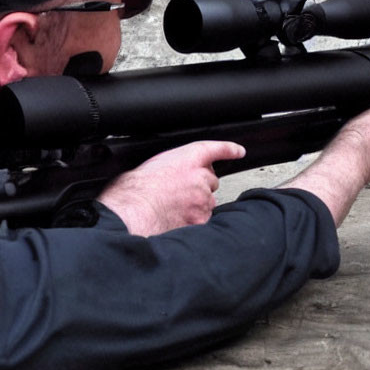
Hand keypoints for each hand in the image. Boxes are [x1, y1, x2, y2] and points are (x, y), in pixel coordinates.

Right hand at [98, 141, 244, 236]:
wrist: (130, 212)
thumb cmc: (134, 190)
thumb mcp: (152, 165)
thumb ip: (173, 167)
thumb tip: (176, 176)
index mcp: (187, 158)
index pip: (215, 149)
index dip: (229, 150)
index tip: (238, 151)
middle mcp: (199, 176)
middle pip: (209, 181)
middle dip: (199, 186)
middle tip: (177, 193)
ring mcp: (202, 198)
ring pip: (206, 202)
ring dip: (195, 204)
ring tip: (171, 207)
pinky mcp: (200, 218)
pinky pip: (201, 219)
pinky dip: (191, 220)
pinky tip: (174, 219)